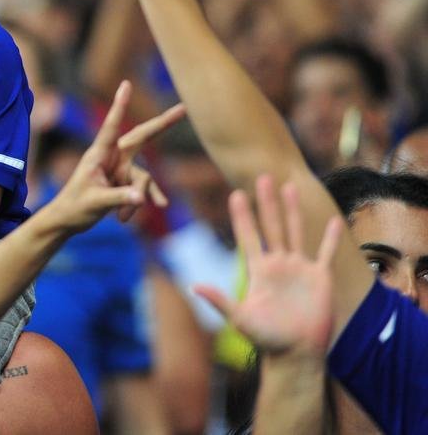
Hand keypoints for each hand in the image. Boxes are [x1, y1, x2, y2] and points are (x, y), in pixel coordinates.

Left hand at [48, 80, 182, 230]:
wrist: (67, 220)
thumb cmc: (74, 207)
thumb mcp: (95, 203)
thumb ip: (119, 198)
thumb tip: (142, 198)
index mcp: (99, 154)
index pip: (112, 126)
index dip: (120, 105)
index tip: (125, 84)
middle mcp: (112, 157)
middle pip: (141, 137)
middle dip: (162, 124)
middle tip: (183, 109)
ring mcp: (120, 169)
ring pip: (143, 177)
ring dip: (137, 198)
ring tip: (122, 217)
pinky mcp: (125, 181)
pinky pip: (142, 189)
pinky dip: (141, 201)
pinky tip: (136, 214)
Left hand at [194, 176, 342, 358]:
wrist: (295, 354)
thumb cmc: (266, 339)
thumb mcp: (240, 319)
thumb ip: (219, 300)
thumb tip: (193, 286)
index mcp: (259, 270)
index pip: (249, 236)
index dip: (242, 216)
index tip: (235, 193)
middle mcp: (278, 264)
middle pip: (271, 225)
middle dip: (266, 202)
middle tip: (262, 176)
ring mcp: (299, 269)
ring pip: (295, 231)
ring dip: (292, 209)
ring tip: (289, 186)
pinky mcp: (320, 278)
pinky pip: (325, 253)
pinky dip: (330, 238)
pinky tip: (335, 221)